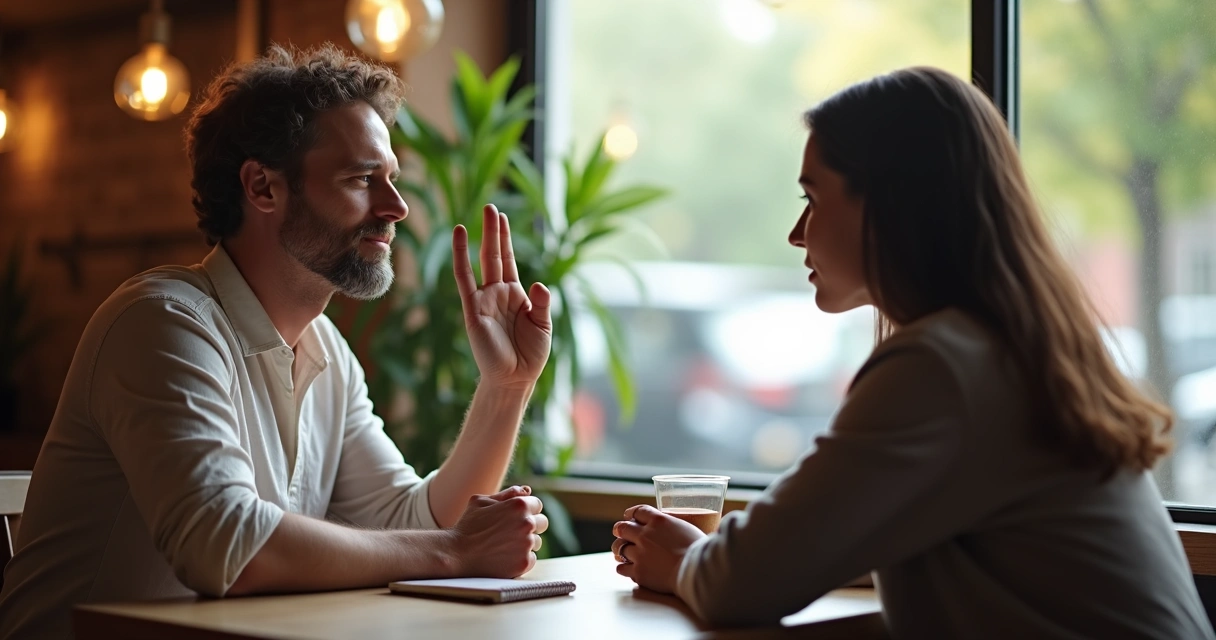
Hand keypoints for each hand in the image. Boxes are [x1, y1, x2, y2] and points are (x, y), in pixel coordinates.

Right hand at [448, 485, 548, 577]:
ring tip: (504, 545)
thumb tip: (526, 491)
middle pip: (542, 523)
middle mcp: (527, 523)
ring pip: (536, 542)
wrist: (456, 553)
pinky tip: (504, 557)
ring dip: (525, 543)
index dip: (526, 510)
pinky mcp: (524, 562)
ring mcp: (526, 544)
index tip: (515, 518)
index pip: (537, 505)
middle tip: (511, 532)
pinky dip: (521, 558)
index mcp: (519, 505)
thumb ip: (506, 494)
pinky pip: (531, 558)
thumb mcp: (482, 501)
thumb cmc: (467, 525)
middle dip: (530, 525)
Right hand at [452, 204, 551, 390]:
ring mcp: (484, 299)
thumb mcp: (543, 326)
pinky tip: (459, 237)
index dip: (506, 239)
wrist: (515, 379)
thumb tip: (539, 283)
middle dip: (494, 231)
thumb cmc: (530, 355)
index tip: (502, 217)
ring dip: (483, 237)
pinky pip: (465, 278)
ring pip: (482, 261)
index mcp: (515, 295)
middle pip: (495, 255)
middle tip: (491, 207)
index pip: (508, 261)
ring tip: (483, 213)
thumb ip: (542, 303)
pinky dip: (461, 256)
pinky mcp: (472, 309)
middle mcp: (498, 293)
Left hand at [611, 504, 705, 593]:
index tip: (628, 516)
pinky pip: (622, 568)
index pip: (637, 511)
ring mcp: (639, 554)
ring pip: (619, 548)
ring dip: (619, 549)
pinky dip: (624, 568)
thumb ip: (673, 526)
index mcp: (658, 520)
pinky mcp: (638, 572)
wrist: (696, 571)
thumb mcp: (686, 528)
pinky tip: (628, 569)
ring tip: (620, 553)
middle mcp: (645, 535)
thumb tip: (673, 528)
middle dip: (620, 530)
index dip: (630, 513)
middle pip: (622, 528)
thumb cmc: (699, 550)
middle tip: (619, 532)